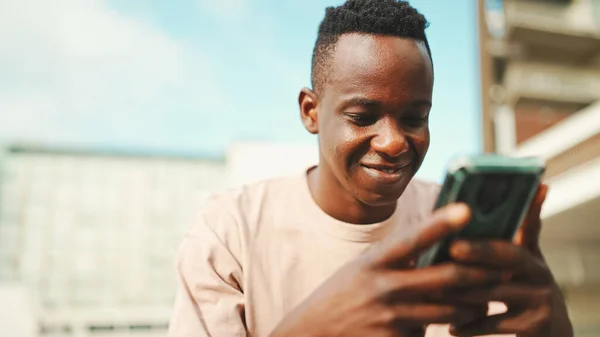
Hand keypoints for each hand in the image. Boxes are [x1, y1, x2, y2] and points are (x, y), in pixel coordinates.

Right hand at [270, 203, 505, 336]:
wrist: (313, 333)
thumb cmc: (342, 295)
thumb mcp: (362, 268)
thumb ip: (395, 258)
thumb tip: (436, 248)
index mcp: (374, 261)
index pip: (412, 238)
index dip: (441, 223)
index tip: (468, 208)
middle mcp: (383, 287)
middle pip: (445, 277)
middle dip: (481, 273)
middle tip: (505, 267)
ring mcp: (390, 317)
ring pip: (448, 310)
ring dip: (473, 306)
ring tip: (486, 300)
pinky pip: (430, 333)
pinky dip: (443, 329)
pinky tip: (454, 327)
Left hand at [447, 184, 573, 336]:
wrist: (552, 330)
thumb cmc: (525, 284)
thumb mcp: (527, 256)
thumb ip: (523, 225)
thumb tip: (539, 184)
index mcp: (531, 256)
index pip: (510, 240)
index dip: (485, 239)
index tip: (457, 241)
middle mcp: (539, 276)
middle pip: (503, 263)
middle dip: (474, 257)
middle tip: (447, 255)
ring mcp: (539, 302)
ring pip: (494, 294)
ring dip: (462, 292)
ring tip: (434, 290)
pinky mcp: (535, 326)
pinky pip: (495, 325)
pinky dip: (471, 326)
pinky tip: (451, 327)